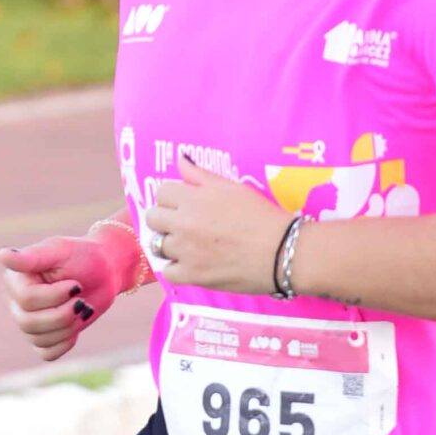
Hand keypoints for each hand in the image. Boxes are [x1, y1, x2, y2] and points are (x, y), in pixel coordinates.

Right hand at [0, 221, 148, 361]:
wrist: (105, 272)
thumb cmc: (82, 256)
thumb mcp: (59, 251)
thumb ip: (32, 256)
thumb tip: (3, 255)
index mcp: (15, 280)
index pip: (27, 300)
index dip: (55, 297)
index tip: (76, 285)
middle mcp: (16, 302)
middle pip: (28, 323)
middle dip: (62, 315)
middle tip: (81, 301)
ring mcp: (29, 321)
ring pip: (38, 339)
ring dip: (67, 327)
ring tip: (81, 309)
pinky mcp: (45, 336)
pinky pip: (46, 353)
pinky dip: (64, 344)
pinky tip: (76, 327)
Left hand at [147, 155, 288, 293]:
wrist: (282, 252)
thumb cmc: (262, 216)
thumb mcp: (232, 188)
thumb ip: (201, 174)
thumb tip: (180, 158)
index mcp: (194, 198)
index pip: (161, 192)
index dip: (172, 198)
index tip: (183, 205)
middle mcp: (184, 222)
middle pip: (153, 218)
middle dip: (165, 219)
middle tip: (183, 225)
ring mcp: (186, 251)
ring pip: (157, 245)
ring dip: (170, 244)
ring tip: (189, 246)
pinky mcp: (193, 276)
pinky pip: (168, 271)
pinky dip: (176, 268)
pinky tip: (191, 264)